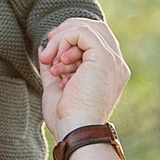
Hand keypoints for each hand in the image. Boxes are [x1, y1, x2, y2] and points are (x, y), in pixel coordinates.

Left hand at [37, 17, 126, 134]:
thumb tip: (44, 47)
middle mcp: (115, 64)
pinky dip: (64, 40)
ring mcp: (113, 61)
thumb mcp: (56, 87)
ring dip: (62, 39)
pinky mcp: (105, 58)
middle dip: (67, 31)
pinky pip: (83, 32)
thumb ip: (53, 66)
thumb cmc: (66, 118)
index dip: (70, 37)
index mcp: (108, 72)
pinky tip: (58, 61)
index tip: (51, 51)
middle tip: (49, 45)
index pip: (94, 40)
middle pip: (95, 28)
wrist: (76, 131)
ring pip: (87, 28)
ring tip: (53, 63)